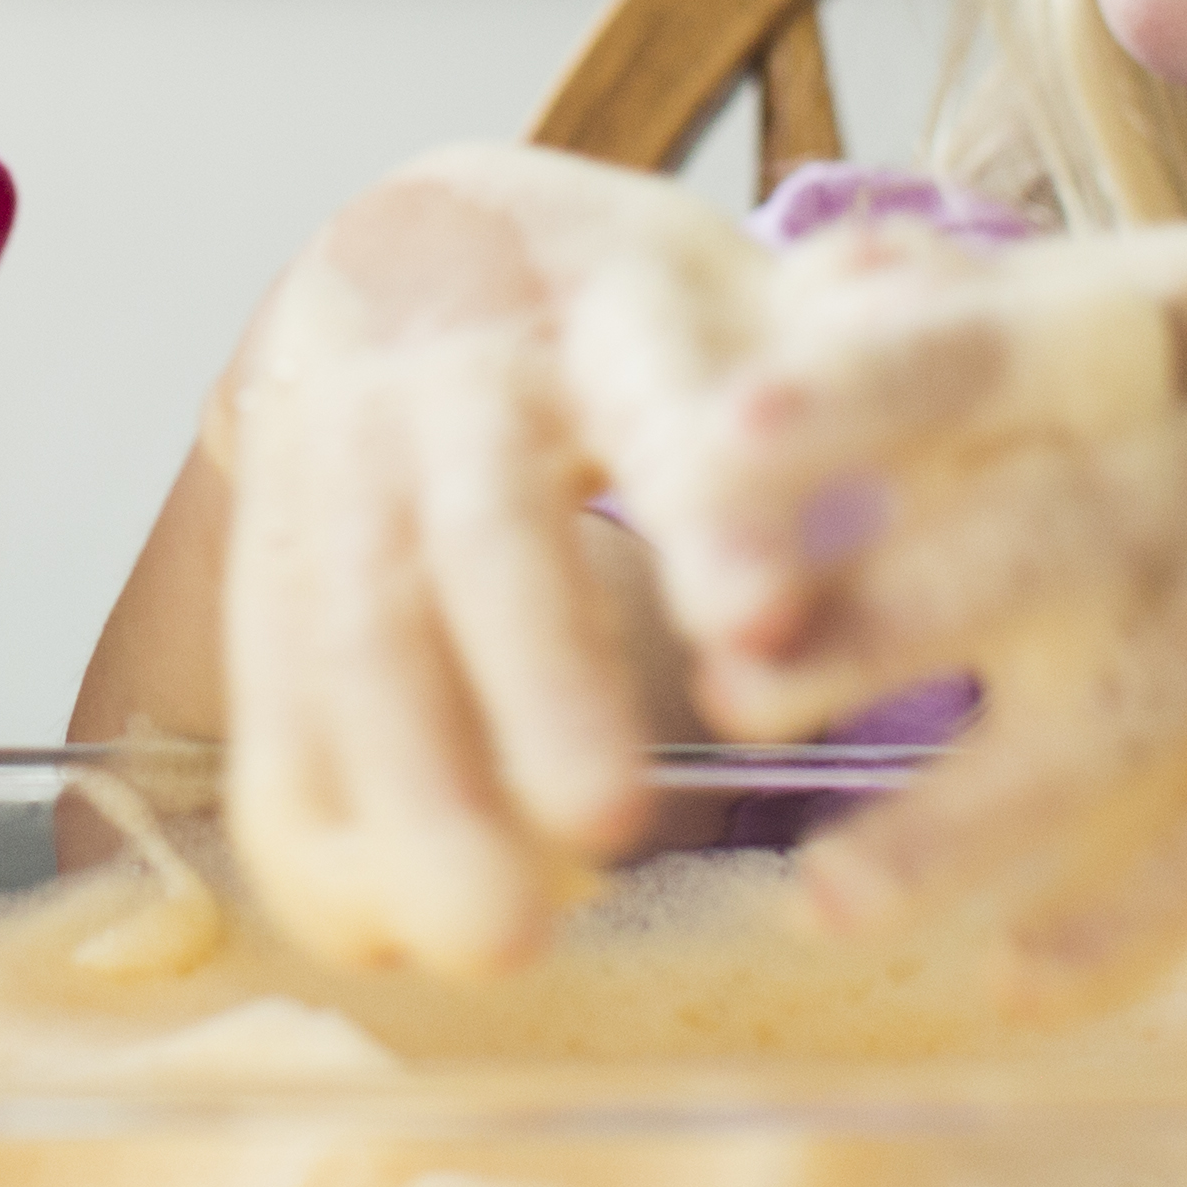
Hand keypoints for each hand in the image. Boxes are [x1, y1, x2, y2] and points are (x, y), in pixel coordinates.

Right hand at [204, 152, 772, 973]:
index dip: (701, 502)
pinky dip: (311, 820)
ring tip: (489, 942)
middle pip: (482, 528)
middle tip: (607, 832)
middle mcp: (449, 371)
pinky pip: (273, 693)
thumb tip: (917, 306)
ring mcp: (339, 461)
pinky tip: (373, 935)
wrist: (403, 244)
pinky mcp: (269, 554)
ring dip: (413, 789)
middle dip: (538, 682)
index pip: (655, 392)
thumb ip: (838, 336)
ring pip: (356, 627)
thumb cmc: (628, 310)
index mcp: (603, 296)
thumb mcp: (739, 293)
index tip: (761, 620)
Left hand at [640, 227, 1186, 993]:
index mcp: (1142, 336)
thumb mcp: (1158, 290)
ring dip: (980, 817)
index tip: (717, 452)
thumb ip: (974, 306)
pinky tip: (1020, 980)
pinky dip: (1141, 916)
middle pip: (1047, 540)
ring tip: (832, 900)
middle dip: (888, 617)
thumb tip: (795, 272)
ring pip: (1138, 719)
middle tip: (727, 688)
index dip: (853, 396)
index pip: (974, 353)